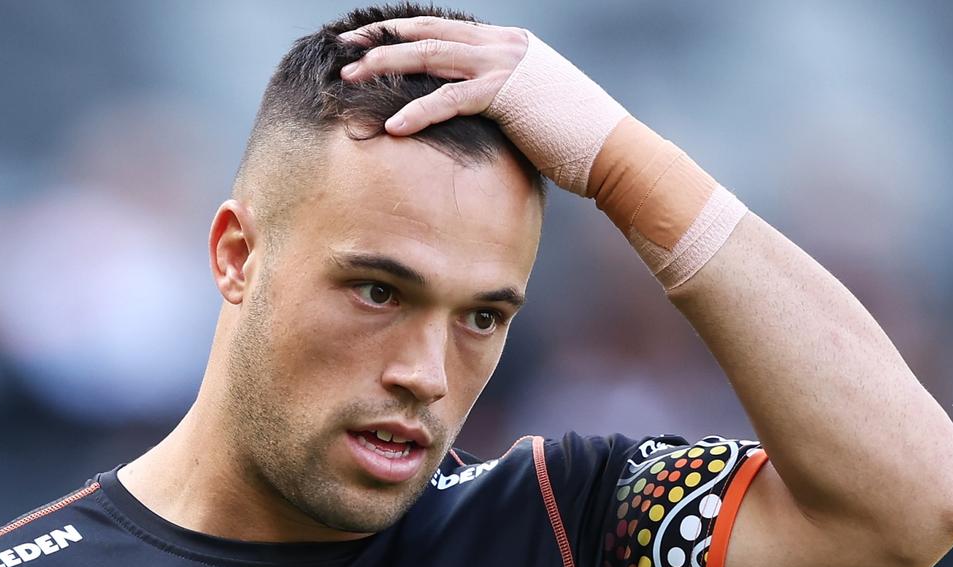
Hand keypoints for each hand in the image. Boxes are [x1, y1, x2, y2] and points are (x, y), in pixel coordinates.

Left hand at [340, 16, 628, 196]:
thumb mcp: (524, 108)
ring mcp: (505, 64)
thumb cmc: (568, 139)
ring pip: (431, 56)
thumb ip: (490, 98)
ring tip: (349, 77)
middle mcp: (503, 44)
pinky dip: (418, 112)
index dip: (399, 32)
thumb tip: (456, 113)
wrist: (610, 151)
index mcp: (505, 43)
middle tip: (342, 49)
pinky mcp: (506, 94)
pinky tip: (392, 126)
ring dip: (386, 65)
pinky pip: (450, 99)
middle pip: (427, 33)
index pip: (441, 30)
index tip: (364, 41)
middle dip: (380, 38)